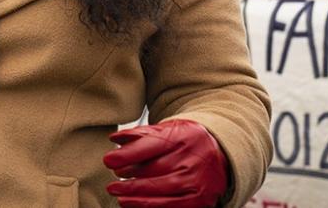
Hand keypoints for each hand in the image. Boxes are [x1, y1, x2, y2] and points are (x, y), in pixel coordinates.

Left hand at [103, 119, 228, 207]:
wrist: (219, 151)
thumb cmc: (184, 140)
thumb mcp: (166, 129)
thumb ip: (140, 134)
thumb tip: (114, 139)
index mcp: (181, 137)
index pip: (151, 146)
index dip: (127, 155)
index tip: (108, 161)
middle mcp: (191, 160)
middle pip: (155, 170)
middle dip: (130, 178)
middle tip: (112, 183)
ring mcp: (197, 181)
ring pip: (162, 191)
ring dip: (136, 196)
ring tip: (118, 195)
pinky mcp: (200, 199)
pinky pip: (173, 206)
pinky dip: (151, 207)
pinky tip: (133, 204)